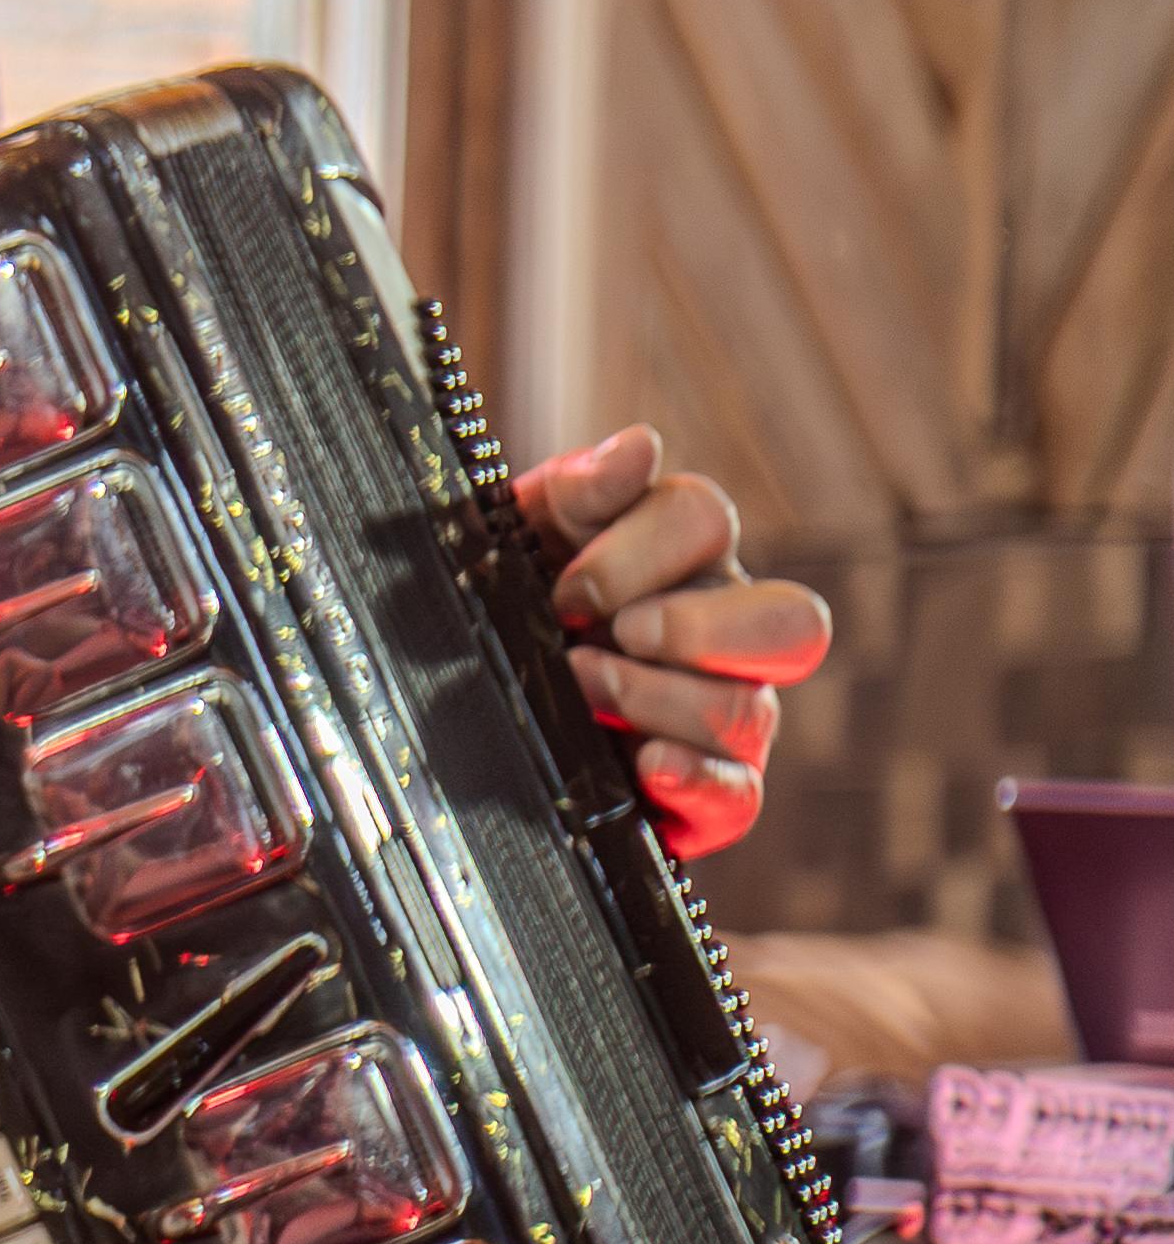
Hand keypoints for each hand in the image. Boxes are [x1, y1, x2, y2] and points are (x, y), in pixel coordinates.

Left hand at [516, 427, 830, 860]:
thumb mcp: (517, 535)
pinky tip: (647, 766)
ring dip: (657, 699)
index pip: (706, 519)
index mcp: (681, 556)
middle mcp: (724, 634)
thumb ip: (578, 491)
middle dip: (696, 628)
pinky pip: (741, 796)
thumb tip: (639, 448)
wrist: (449, 703)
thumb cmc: (502, 601)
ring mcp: (724, 716)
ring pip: (749, 711)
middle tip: (612, 633)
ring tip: (580, 689)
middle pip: (794, 623)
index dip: (637, 550)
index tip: (563, 586)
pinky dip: (698, 780)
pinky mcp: (705, 793)